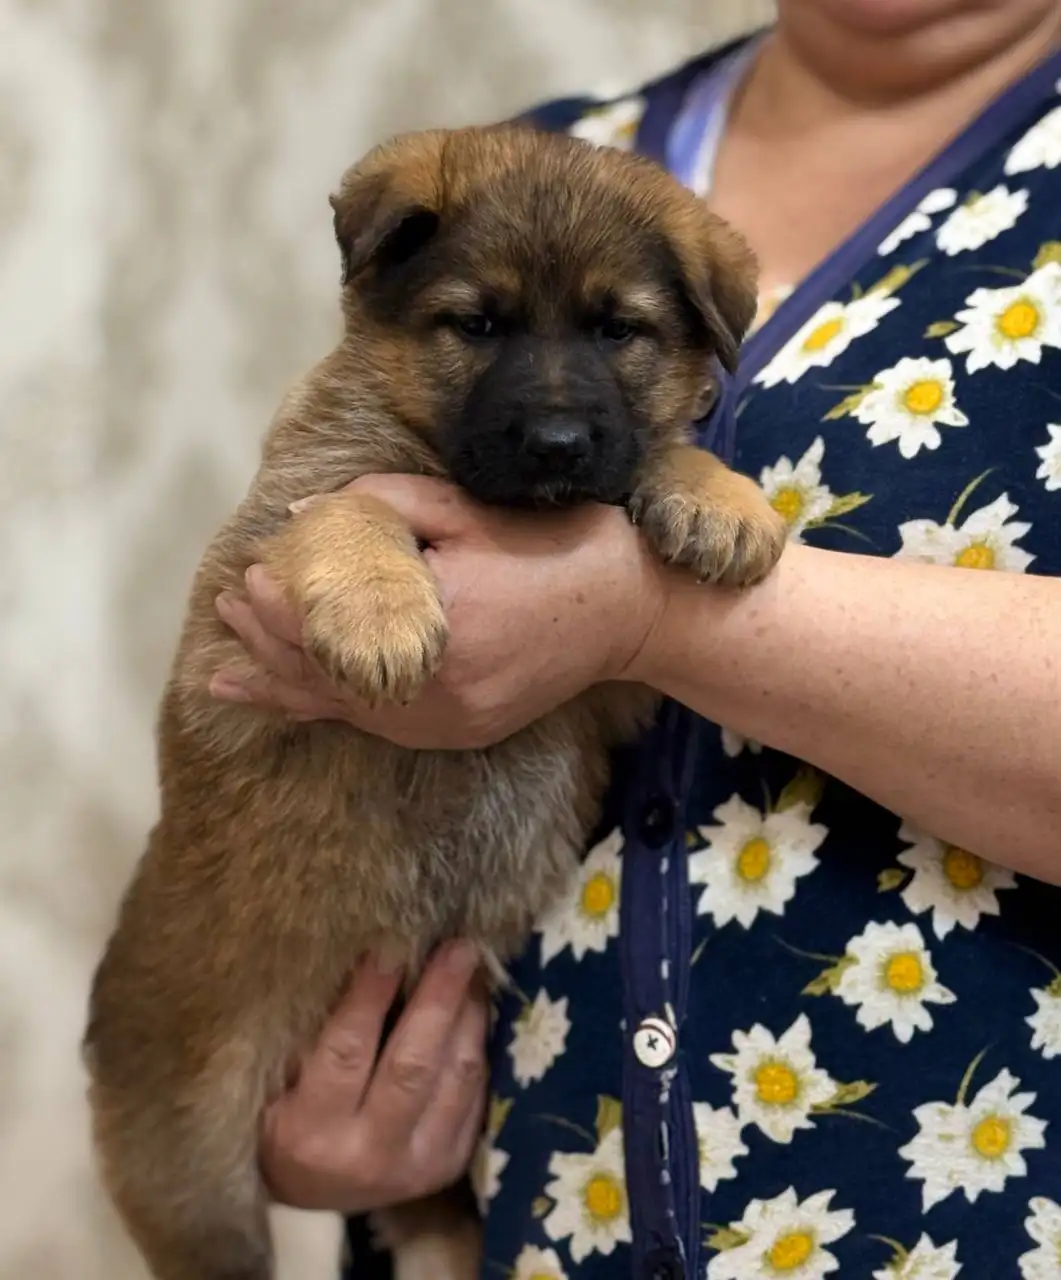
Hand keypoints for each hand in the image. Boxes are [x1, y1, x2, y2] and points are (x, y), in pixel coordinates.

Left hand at [211, 474, 666, 748]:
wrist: (629, 609)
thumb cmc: (554, 545)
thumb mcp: (469, 508)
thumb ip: (383, 505)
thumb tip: (302, 516)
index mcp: (441, 621)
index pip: (335, 620)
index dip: (284, 603)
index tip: (251, 574)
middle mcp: (441, 685)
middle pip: (329, 670)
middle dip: (270, 640)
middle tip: (230, 606)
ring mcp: (452, 719)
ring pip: (345, 708)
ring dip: (284, 685)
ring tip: (229, 669)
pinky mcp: (462, 732)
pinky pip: (377, 726)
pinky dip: (325, 714)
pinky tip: (286, 706)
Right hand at [260, 941, 487, 1212]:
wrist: (314, 1196)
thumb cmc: (289, 1117)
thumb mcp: (283, 1079)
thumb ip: (319, 1030)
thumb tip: (372, 956)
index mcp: (310, 1131)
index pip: (347, 1051)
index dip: (371, 995)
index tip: (390, 944)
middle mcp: (367, 1153)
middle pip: (413, 1065)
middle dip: (439, 998)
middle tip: (457, 946)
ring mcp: (416, 1165)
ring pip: (455, 1077)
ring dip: (468, 1014)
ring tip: (471, 966)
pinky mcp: (449, 1163)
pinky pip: (474, 1095)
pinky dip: (477, 1045)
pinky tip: (474, 1006)